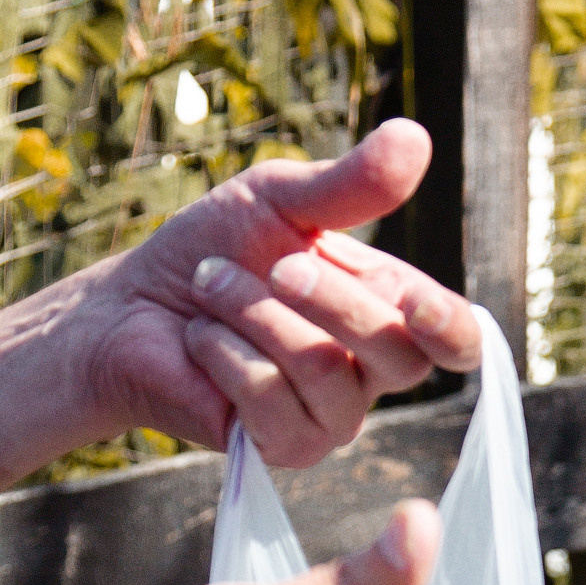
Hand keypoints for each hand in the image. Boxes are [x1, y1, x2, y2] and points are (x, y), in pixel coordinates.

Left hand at [80, 118, 479, 467]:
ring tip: (213, 288)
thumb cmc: (211, 250)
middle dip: (329, 299)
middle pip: (397, 355)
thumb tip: (415, 136)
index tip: (418, 306)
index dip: (450, 329)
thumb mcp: (280, 200)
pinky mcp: (281, 448)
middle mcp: (371, 373)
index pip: (456, 341)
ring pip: (325, 373)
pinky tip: (201, 339)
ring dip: (255, 315)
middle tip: (275, 264)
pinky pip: (271, 401)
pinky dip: (225, 354)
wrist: (128, 305)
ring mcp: (331, 417)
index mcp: (390, 313)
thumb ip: (350, 183)